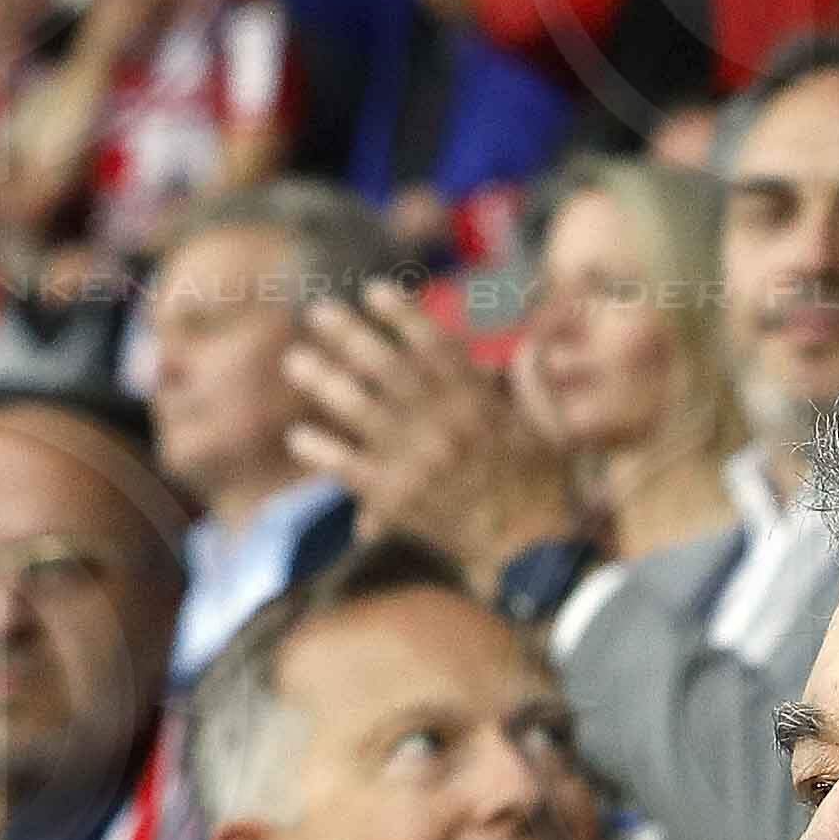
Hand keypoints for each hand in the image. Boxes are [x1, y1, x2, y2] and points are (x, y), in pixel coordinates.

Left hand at [279, 295, 571, 578]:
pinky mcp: (399, 497)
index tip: (372, 290)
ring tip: (296, 360)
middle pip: (386, 367)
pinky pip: (350, 467)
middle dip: (349, 335)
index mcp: (477, 401)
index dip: (400, 315)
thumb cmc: (539, 488)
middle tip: (317, 313)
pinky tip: (298, 437)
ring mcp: (418, 458)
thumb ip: (523, 388)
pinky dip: (323, 451)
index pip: (432, 345)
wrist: (530, 549)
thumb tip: (514, 356)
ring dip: (324, 382)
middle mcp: (444, 422)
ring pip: (359, 409)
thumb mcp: (542, 427)